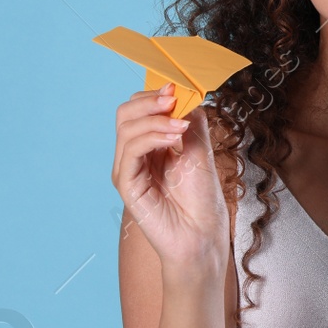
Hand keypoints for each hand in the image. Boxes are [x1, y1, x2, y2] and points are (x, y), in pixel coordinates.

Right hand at [110, 83, 229, 270]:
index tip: (177, 90)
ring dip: (155, 119)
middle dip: (150, 102)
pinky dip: (152, 137)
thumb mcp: (200, 151)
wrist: (203, 236)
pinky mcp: (126, 185)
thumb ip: (191, 122)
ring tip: (180, 127)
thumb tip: (185, 94)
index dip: (155, 96)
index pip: (138, 109)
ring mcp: (128, 170)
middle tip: (174, 101)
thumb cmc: (202, 200)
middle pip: (125, 113)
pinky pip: (131, 151)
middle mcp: (134, 156)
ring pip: (126, 128)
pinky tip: (174, 138)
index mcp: (150, 146)